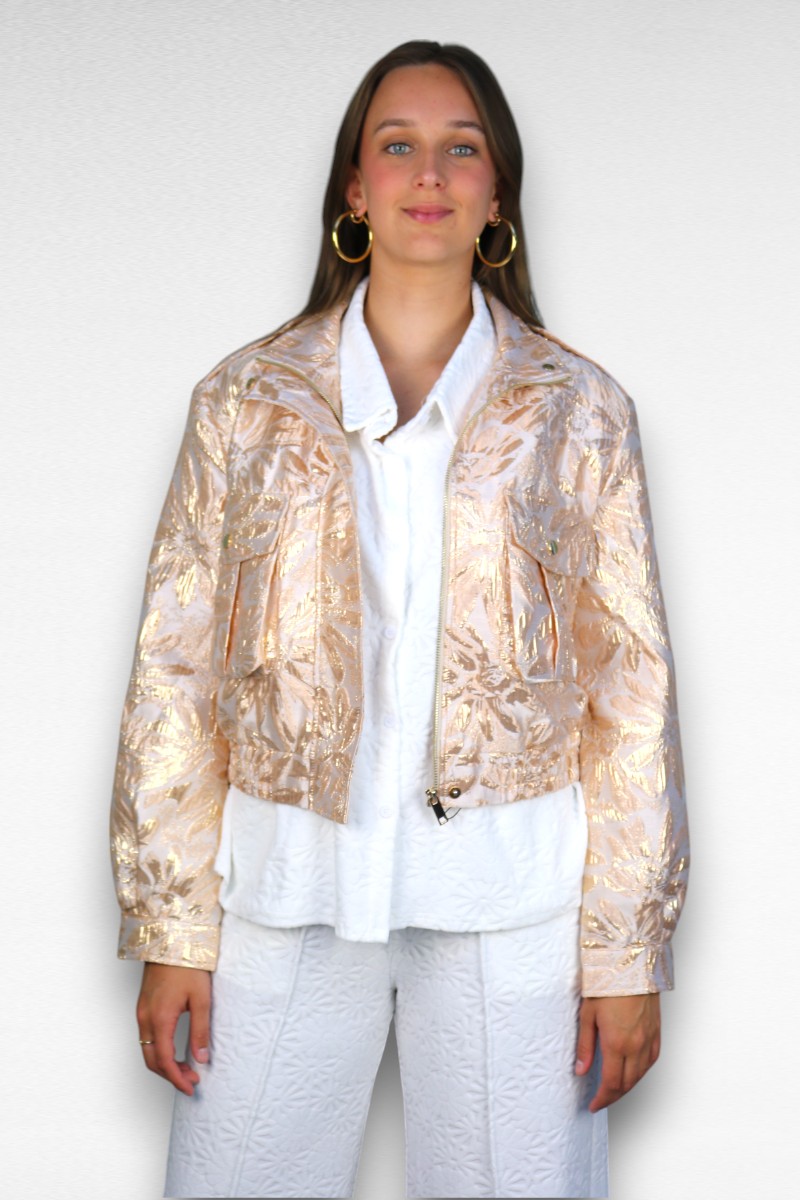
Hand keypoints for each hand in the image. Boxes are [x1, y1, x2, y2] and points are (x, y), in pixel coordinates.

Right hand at [136, 962, 211, 1095]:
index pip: (165, 1061)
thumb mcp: (202, 998)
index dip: (177, 1079)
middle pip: (152, 1060)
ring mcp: (141, 1012)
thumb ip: (201, 1030)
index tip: (190, 1088)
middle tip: (191, 1081)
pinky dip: (159, 1050)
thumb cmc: (187, 965)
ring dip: (164, 1064)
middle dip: (171, 1075)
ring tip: (186, 1067)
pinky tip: (174, 1049)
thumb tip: (201, 1058)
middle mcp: (145, 1018)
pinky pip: (146, 1037)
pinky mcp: (143, 1006)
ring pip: (147, 1050)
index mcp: (160, 1018)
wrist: (170, 939)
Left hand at [575, 993, 660, 1111]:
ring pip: (640, 1075)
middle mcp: (636, 1045)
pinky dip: (641, 1072)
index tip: (593, 1105)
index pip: (611, 1084)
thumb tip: (581, 1070)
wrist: (631, 962)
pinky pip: (652, 1060)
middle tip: (601, 1100)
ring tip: (614, 1089)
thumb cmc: (607, 983)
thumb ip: (585, 1045)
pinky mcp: (656, 1031)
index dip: (602, 1099)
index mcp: (616, 1042)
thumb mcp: (588, 1014)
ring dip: (627, 1087)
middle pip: (627, 1084)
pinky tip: (634, 1072)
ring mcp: (648, 1039)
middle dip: (613, 1096)